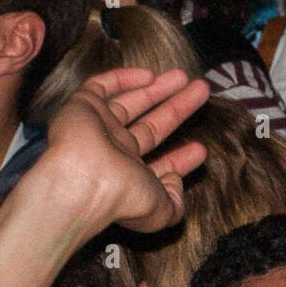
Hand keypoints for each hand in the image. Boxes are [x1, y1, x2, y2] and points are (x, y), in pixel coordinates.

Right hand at [36, 67, 209, 233]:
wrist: (84, 179)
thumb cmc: (123, 198)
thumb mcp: (162, 211)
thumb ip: (175, 202)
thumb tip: (177, 182)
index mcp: (131, 177)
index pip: (159, 165)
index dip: (180, 159)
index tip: (200, 149)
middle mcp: (115, 152)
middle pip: (152, 126)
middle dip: (178, 109)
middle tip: (201, 91)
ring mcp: (100, 128)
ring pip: (132, 102)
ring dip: (159, 89)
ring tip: (184, 76)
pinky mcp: (84, 105)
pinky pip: (102, 86)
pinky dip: (125, 78)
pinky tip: (150, 75)